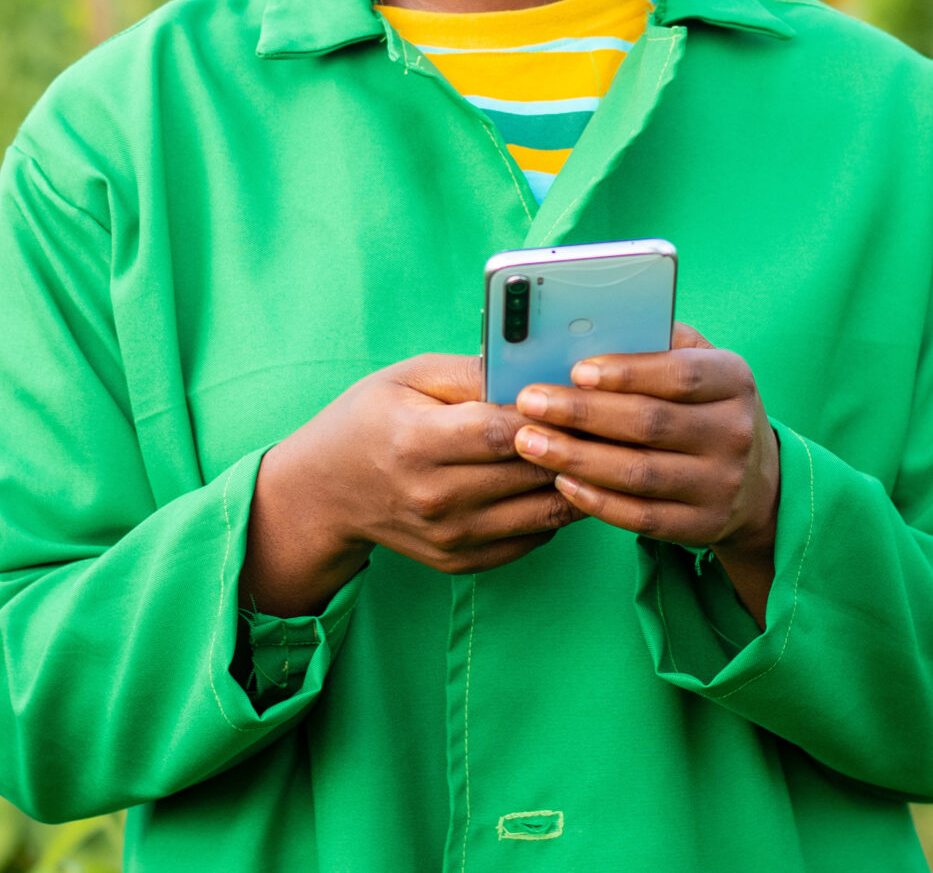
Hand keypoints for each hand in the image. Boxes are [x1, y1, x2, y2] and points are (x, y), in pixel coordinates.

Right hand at [242, 354, 580, 615]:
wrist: (328, 491)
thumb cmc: (373, 419)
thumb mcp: (410, 377)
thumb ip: (473, 372)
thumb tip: (535, 370)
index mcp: (418, 443)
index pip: (503, 432)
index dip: (548, 413)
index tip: (578, 393)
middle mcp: (435, 498)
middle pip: (530, 472)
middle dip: (574, 444)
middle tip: (604, 418)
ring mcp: (450, 537)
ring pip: (544, 511)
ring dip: (576, 480)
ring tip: (592, 449)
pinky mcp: (462, 562)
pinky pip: (533, 538)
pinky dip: (554, 508)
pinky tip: (558, 480)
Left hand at [512, 323, 780, 623]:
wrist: (756, 482)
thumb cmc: (705, 406)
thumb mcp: (701, 365)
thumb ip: (657, 342)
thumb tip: (590, 328)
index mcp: (734, 381)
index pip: (681, 374)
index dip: (626, 372)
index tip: (575, 370)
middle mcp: (734, 433)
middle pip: (650, 423)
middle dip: (582, 413)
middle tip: (530, 402)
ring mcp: (721, 484)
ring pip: (640, 472)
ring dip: (578, 457)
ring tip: (530, 442)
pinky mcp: (703, 525)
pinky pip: (641, 517)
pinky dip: (597, 501)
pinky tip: (561, 482)